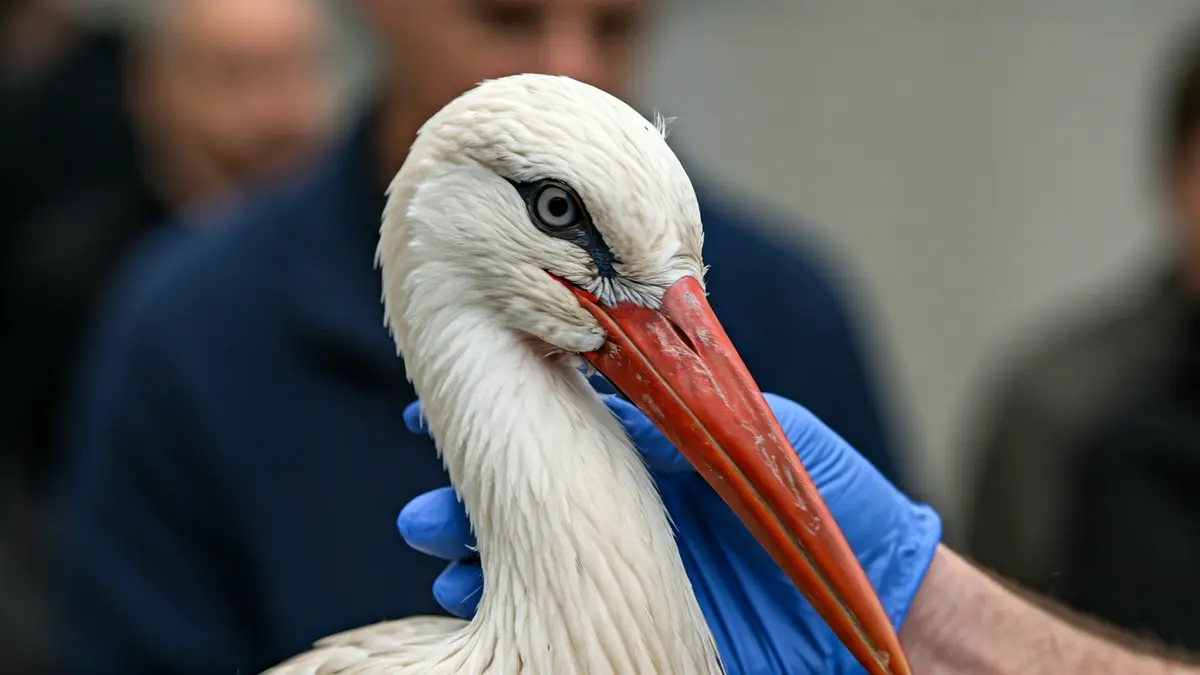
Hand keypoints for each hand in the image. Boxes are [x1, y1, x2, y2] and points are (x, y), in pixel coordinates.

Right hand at [398, 393, 940, 672]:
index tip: (437, 412)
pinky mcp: (630, 611)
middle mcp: (622, 500)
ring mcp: (620, 557)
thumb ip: (698, 406)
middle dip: (465, 485)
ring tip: (430, 534)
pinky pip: (549, 603)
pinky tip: (467, 591)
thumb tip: (615, 376)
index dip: (496, 410)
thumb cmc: (834, 509)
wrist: (877, 605)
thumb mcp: (771, 437)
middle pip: (519, 486)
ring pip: (519, 547)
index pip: (552, 418)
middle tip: (424, 487)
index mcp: (651, 447)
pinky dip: (504, 597)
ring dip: (468, 541)